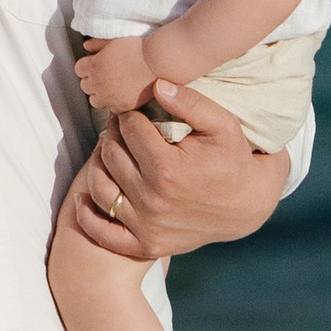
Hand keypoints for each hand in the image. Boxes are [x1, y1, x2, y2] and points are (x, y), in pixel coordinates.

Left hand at [67, 75, 286, 261]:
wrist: (248, 207)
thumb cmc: (234, 159)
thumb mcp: (223, 125)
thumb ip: (190, 102)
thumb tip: (156, 85)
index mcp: (169, 169)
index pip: (129, 129)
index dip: (128, 114)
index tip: (132, 110)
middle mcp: (153, 200)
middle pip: (111, 155)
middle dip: (112, 135)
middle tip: (119, 128)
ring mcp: (147, 226)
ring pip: (100, 187)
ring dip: (97, 165)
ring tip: (109, 152)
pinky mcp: (145, 245)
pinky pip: (102, 232)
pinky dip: (87, 214)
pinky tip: (81, 195)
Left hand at [75, 32, 157, 115]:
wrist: (160, 60)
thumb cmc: (139, 46)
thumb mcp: (114, 39)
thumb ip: (97, 44)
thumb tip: (86, 47)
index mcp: (94, 65)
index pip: (79, 69)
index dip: (88, 66)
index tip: (96, 64)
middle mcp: (98, 83)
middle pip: (85, 86)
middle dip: (93, 80)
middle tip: (106, 74)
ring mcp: (110, 97)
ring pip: (95, 101)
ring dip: (100, 94)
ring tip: (113, 87)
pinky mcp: (123, 106)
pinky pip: (111, 109)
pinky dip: (115, 103)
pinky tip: (123, 94)